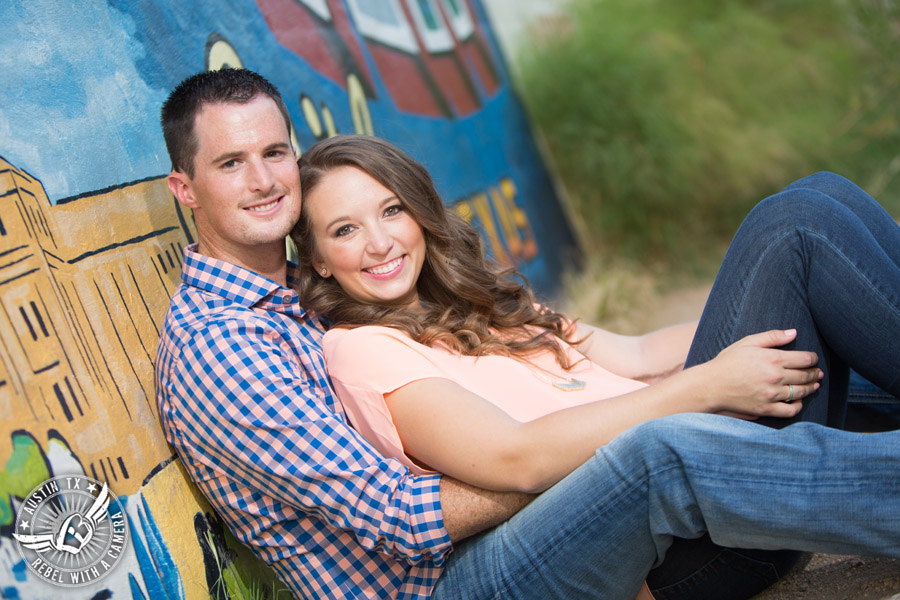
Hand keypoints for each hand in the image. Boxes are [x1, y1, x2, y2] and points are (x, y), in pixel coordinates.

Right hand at [698, 329, 821, 418]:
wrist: (710, 385)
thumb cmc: (727, 362)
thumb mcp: (747, 343)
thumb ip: (772, 336)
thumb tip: (794, 333)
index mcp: (773, 358)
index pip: (805, 359)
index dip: (813, 358)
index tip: (813, 358)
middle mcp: (775, 377)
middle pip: (806, 375)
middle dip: (814, 373)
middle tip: (817, 372)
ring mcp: (771, 394)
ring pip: (801, 392)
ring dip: (811, 388)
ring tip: (813, 385)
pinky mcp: (766, 408)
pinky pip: (791, 410)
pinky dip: (798, 406)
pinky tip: (798, 401)